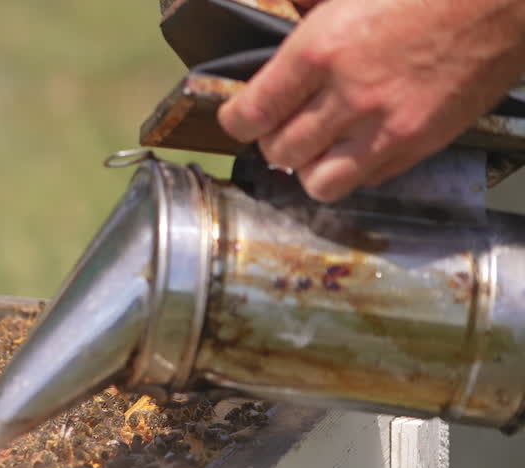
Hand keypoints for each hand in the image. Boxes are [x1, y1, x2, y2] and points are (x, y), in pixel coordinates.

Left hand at [217, 0, 524, 201]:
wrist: (504, 0)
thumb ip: (307, 10)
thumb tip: (282, 15)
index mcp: (321, 49)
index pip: (250, 114)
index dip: (237, 120)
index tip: (242, 116)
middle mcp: (347, 95)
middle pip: (279, 152)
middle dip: (274, 142)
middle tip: (283, 126)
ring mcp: (385, 126)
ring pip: (317, 183)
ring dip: (310, 167)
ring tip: (318, 145)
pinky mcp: (418, 144)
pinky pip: (366, 181)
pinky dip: (354, 171)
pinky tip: (358, 145)